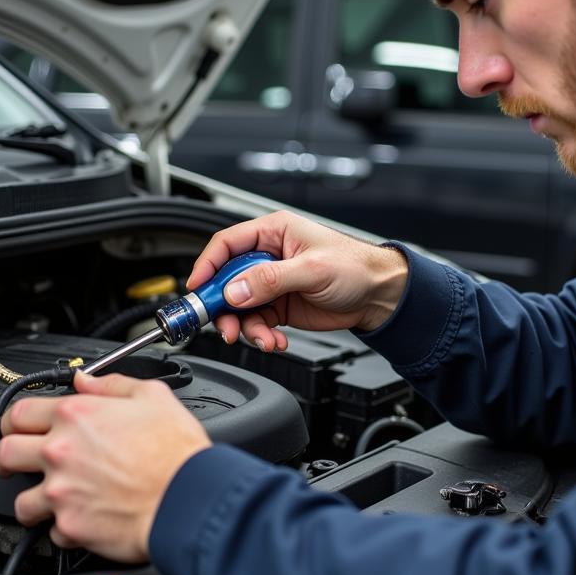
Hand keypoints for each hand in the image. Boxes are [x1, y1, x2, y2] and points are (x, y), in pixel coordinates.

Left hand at [0, 371, 210, 560]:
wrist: (188, 498)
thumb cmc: (176, 452)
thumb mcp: (153, 397)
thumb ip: (111, 384)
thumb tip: (86, 380)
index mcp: (76, 416)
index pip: (18, 413)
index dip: (16, 420)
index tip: (20, 428)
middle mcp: (60, 452)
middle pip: (3, 454)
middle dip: (8, 459)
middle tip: (19, 464)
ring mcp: (60, 492)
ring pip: (20, 502)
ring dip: (35, 500)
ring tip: (54, 500)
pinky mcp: (69, 526)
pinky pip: (52, 531)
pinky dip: (66, 528)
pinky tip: (86, 518)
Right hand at [188, 211, 408, 350]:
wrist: (378, 295)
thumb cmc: (354, 267)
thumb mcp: (311, 269)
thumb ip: (271, 280)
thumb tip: (236, 291)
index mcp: (273, 233)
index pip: (227, 244)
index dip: (208, 265)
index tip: (197, 288)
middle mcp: (267, 256)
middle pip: (227, 280)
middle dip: (223, 307)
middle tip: (224, 326)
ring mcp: (271, 283)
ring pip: (239, 307)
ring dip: (246, 327)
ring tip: (263, 339)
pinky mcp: (278, 306)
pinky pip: (256, 323)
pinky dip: (262, 336)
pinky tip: (276, 341)